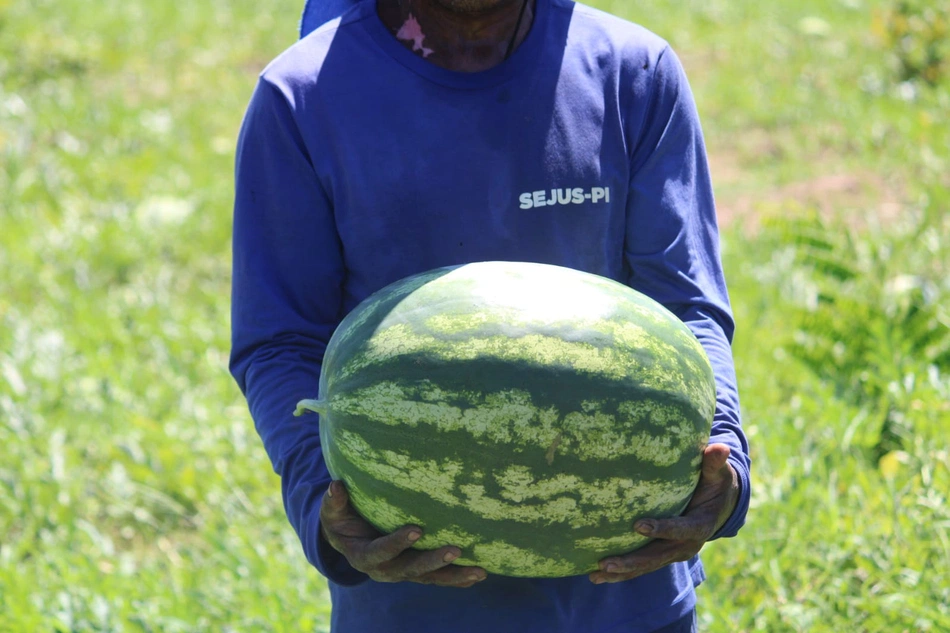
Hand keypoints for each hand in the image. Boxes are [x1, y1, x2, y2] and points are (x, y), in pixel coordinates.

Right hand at [320, 480, 487, 586]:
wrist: (348, 539)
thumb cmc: (340, 520)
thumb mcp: (331, 512)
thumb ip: (333, 502)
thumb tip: (335, 486)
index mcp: (363, 555)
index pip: (380, 551)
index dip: (397, 543)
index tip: (416, 529)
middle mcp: (385, 569)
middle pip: (411, 569)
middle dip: (433, 561)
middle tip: (455, 549)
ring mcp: (403, 572)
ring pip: (429, 577)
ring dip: (454, 575)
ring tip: (479, 572)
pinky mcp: (416, 571)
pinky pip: (438, 577)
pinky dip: (458, 577)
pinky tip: (480, 575)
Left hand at [589, 443, 738, 583]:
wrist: (721, 507)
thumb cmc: (716, 484)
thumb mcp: (718, 474)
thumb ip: (714, 463)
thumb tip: (720, 447)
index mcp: (700, 526)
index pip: (680, 529)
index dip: (661, 529)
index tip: (638, 525)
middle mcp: (686, 545)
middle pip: (656, 556)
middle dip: (632, 561)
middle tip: (606, 563)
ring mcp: (673, 553)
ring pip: (646, 566)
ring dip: (621, 572)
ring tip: (596, 575)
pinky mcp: (663, 554)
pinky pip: (641, 566)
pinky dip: (621, 573)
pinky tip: (596, 576)